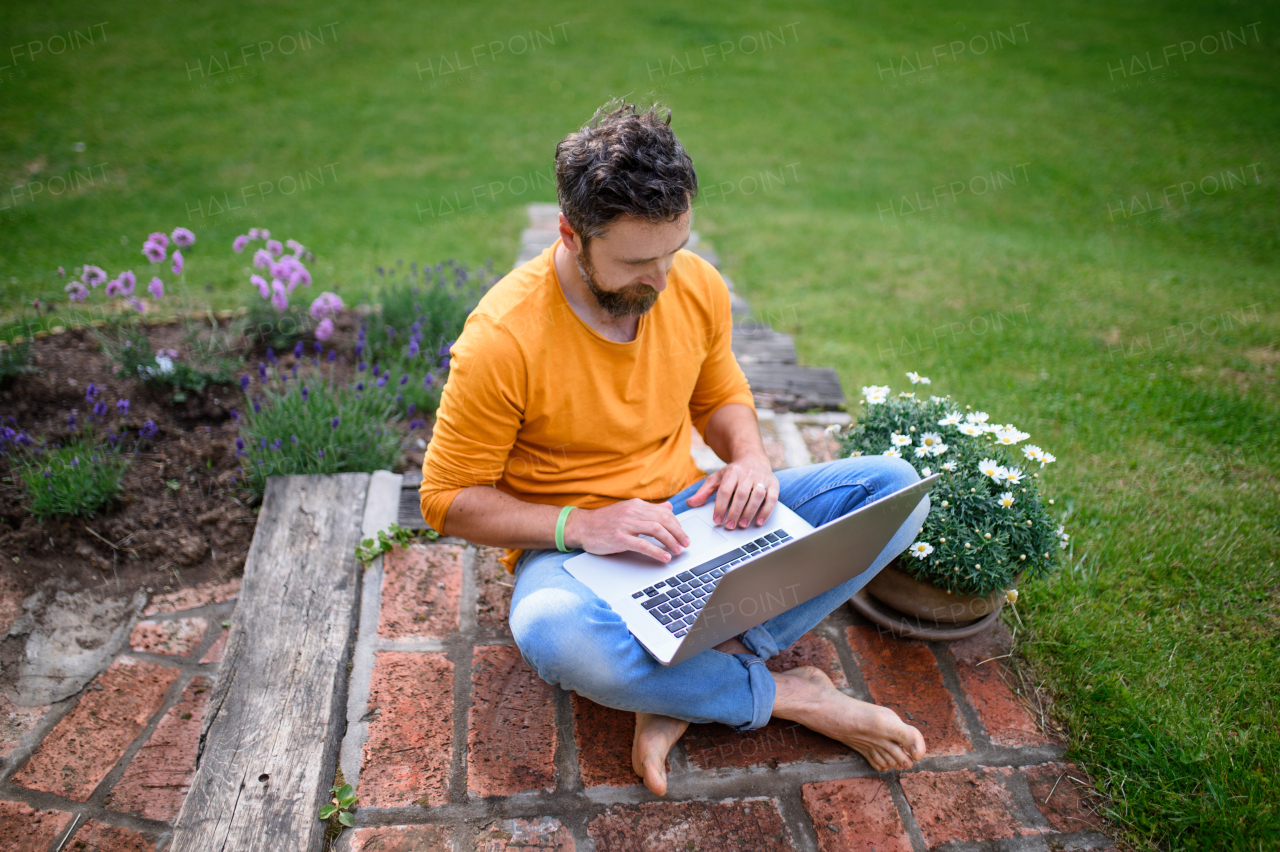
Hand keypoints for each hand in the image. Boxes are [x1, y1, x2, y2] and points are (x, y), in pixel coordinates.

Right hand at [564, 499, 691, 563]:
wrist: (581, 526)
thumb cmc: (604, 521)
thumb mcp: (628, 510)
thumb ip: (649, 510)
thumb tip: (669, 507)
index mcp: (636, 505)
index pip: (664, 513)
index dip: (677, 525)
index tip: (683, 535)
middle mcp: (632, 512)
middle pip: (663, 520)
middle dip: (678, 533)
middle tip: (685, 544)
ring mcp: (625, 524)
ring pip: (656, 530)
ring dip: (671, 542)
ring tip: (677, 551)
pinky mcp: (619, 538)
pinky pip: (643, 545)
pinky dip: (657, 552)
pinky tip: (664, 557)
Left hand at [685, 453, 777, 529]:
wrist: (753, 457)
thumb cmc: (734, 472)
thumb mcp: (717, 478)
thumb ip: (704, 491)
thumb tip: (690, 503)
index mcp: (732, 472)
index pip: (725, 490)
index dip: (720, 506)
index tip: (717, 520)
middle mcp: (748, 474)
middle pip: (741, 494)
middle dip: (735, 512)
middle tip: (729, 526)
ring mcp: (762, 478)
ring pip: (757, 495)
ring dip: (750, 512)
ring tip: (742, 525)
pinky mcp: (774, 483)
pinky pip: (772, 498)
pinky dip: (766, 511)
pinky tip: (759, 522)